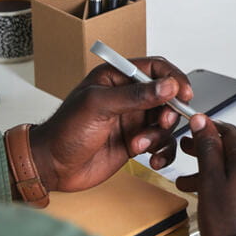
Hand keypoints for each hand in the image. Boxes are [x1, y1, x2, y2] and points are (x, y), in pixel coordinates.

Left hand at [28, 57, 192, 192]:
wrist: (51, 167)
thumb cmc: (64, 131)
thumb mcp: (99, 106)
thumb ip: (136, 95)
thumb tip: (167, 86)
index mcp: (117, 78)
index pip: (155, 68)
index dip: (173, 78)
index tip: (183, 94)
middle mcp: (128, 97)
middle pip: (167, 96)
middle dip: (169, 111)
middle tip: (161, 123)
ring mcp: (134, 119)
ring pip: (166, 122)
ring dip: (159, 135)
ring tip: (140, 145)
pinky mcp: (137, 141)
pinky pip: (161, 143)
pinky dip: (163, 152)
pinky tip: (152, 159)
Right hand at [175, 115, 235, 235]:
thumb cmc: (233, 224)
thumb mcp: (211, 182)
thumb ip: (208, 149)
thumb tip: (203, 123)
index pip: (229, 132)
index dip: (208, 130)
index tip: (194, 131)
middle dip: (210, 153)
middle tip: (188, 155)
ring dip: (219, 173)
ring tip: (193, 185)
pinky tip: (221, 197)